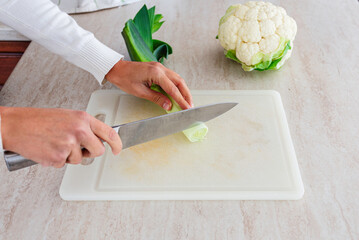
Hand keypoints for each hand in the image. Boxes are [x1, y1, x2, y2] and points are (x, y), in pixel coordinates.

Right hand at [0, 107, 121, 167]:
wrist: (16, 125)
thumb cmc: (39, 120)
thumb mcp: (68, 116)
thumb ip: (84, 126)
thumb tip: (97, 138)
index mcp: (83, 119)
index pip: (109, 133)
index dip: (117, 144)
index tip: (117, 150)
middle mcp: (79, 131)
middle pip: (98, 151)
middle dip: (90, 153)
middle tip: (78, 149)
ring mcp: (69, 145)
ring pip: (79, 160)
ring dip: (69, 156)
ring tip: (55, 144)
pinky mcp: (58, 157)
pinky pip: (63, 164)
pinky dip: (56, 160)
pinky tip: (48, 149)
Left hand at [105, 60, 192, 110]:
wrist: (116, 69)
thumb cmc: (124, 79)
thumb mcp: (140, 92)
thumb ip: (156, 98)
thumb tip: (169, 106)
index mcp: (156, 73)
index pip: (173, 89)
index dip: (181, 100)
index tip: (187, 108)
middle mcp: (160, 68)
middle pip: (180, 82)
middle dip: (186, 94)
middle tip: (190, 106)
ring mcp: (160, 67)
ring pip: (177, 79)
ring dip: (183, 90)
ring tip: (186, 101)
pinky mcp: (158, 69)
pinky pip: (171, 77)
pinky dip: (177, 86)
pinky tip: (178, 93)